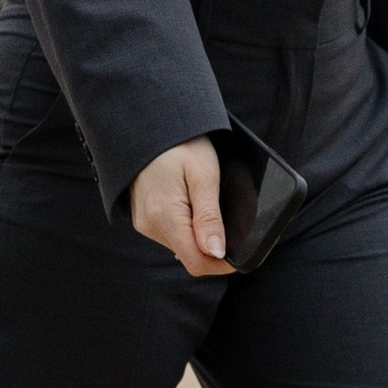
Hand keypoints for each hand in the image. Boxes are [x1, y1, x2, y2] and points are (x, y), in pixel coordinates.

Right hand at [131, 139, 233, 278]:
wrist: (150, 124)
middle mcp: (150, 226)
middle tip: (233, 220)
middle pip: (191, 255)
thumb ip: (209, 217)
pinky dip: (188, 226)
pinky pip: (172, 233)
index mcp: (165, 217)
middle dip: (215, 246)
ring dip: (201, 235)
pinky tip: (194, 203)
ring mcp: (145, 223)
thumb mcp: (203, 176)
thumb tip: (217, 253)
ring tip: (210, 204)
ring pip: (182, 245)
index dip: (224, 263)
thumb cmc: (180, 144)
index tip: (244, 250)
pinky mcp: (144, 218)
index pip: (198, 262)